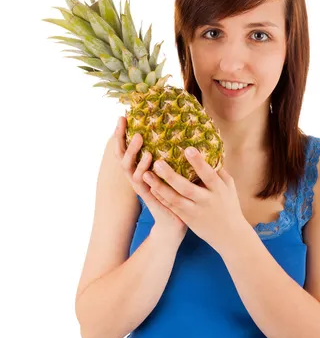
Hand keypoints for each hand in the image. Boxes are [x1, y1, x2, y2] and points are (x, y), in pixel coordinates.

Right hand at [114, 116, 187, 245]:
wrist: (174, 223)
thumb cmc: (175, 194)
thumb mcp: (172, 171)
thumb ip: (170, 155)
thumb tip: (182, 131)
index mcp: (140, 169)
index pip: (127, 148)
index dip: (123, 133)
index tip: (123, 115)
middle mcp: (136, 176)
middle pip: (120, 154)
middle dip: (120, 137)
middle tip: (122, 120)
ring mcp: (140, 186)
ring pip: (128, 167)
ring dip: (132, 151)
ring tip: (138, 136)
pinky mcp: (147, 195)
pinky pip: (140, 181)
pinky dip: (143, 169)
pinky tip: (149, 157)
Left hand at [143, 146, 247, 252]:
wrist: (229, 235)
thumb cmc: (229, 205)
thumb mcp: (229, 187)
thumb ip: (219, 172)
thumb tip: (209, 151)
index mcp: (218, 190)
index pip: (208, 174)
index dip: (198, 162)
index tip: (188, 149)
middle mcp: (206, 200)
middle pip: (186, 188)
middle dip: (171, 175)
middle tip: (158, 163)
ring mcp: (195, 211)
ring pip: (175, 199)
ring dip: (159, 186)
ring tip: (146, 174)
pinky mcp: (187, 219)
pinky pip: (172, 207)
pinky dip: (161, 197)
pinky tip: (151, 188)